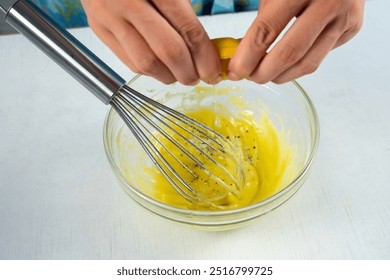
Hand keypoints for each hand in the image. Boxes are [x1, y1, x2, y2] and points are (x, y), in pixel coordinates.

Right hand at [81, 0, 220, 84]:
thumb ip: (186, 11)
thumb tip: (207, 50)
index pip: (188, 30)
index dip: (205, 57)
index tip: (213, 71)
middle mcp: (128, 1)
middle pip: (168, 51)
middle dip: (189, 72)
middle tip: (199, 77)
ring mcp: (109, 16)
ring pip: (147, 63)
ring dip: (169, 76)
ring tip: (181, 74)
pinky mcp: (99, 28)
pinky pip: (129, 61)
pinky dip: (150, 71)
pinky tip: (161, 68)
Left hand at [228, 0, 364, 83]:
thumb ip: (262, 20)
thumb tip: (244, 55)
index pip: (266, 30)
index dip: (247, 56)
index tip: (235, 71)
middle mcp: (328, 2)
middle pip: (289, 53)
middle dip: (263, 72)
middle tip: (248, 77)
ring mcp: (345, 17)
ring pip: (308, 63)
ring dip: (281, 76)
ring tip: (265, 75)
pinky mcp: (353, 28)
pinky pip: (320, 56)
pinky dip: (299, 65)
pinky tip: (287, 63)